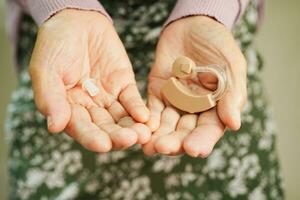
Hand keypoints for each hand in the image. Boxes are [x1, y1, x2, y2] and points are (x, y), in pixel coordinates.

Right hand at [29, 9, 149, 152]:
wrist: (77, 20)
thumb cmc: (55, 45)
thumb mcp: (46, 69)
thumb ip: (50, 97)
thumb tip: (55, 126)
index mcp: (68, 108)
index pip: (81, 128)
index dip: (91, 138)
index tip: (103, 145)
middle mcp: (90, 107)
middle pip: (105, 127)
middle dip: (117, 136)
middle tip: (130, 140)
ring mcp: (108, 97)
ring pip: (121, 118)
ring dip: (133, 127)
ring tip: (143, 133)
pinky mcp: (124, 85)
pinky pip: (132, 100)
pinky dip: (139, 109)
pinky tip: (145, 117)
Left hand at [143, 16, 246, 156]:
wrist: (193, 25)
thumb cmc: (217, 44)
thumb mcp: (230, 66)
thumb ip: (231, 94)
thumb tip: (234, 124)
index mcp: (216, 107)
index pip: (209, 129)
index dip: (202, 140)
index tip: (193, 149)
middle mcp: (195, 109)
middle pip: (185, 131)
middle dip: (175, 142)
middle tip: (163, 148)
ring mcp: (175, 102)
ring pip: (167, 124)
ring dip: (158, 136)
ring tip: (149, 146)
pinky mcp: (158, 93)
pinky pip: (152, 109)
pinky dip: (148, 119)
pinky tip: (143, 127)